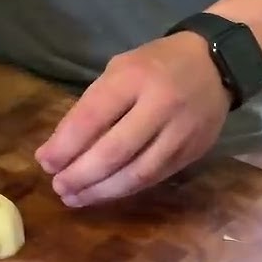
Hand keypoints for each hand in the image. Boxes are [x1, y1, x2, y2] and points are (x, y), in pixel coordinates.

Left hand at [35, 33, 231, 206]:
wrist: (217, 63)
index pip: (92, 118)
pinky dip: (123, 189)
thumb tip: (56, 151)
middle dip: (80, 175)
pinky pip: (153, 178)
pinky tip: (102, 194)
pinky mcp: (193, 152)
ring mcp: (181, 132)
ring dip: (100, 191)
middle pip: (114, 152)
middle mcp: (160, 105)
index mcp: (134, 78)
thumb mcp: (117, 71)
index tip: (44, 163)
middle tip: (58, 187)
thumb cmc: (154, 65)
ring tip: (74, 198)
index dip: (65, 146)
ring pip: (136, 173)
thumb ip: (88, 108)